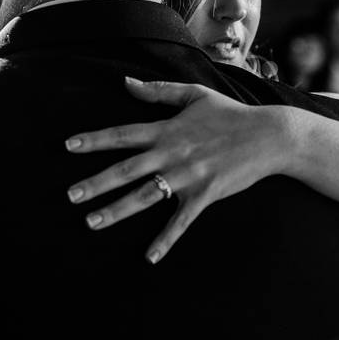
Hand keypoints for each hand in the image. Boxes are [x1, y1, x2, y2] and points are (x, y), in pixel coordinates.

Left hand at [64, 77, 289, 263]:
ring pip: (146, 196)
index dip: (94, 140)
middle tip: (71, 195)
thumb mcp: (194, 95)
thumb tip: (126, 83)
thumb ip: (159, 91)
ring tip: (92, 222)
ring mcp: (188, 176)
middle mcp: (172, 153)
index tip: (68, 146)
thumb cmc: (230, 113)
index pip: (123, 134)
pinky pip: (181, 221)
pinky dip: (165, 239)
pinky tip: (148, 257)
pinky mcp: (206, 194)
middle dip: (96, 183)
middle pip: (127, 169)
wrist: (269, 135)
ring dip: (117, 210)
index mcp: (167, 130)